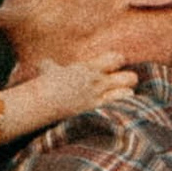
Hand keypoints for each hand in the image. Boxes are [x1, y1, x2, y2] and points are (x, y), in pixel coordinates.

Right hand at [0, 54, 133, 134]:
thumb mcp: (47, 70)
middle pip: (129, 77)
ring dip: (126, 93)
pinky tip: (121, 109)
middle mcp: (98, 81)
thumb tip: (42, 62)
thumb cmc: (44, 84)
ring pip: (127, 91)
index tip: (116, 65)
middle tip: (122, 83)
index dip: (119, 62)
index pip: (115, 59)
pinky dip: (123, 107)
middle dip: (128, 80)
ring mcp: (98, 97)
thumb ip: (50, 65)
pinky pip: (118, 106)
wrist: (42, 101)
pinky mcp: (96, 111)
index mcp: (89, 67)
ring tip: (122, 95)